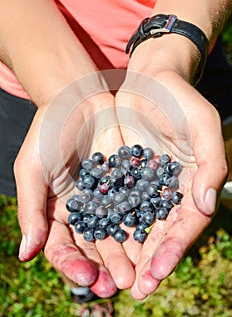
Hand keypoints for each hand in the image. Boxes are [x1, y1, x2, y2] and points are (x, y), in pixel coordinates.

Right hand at [15, 75, 134, 297]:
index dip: (72, 264)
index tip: (86, 278)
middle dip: (106, 266)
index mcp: (56, 212)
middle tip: (120, 283)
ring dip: (128, 254)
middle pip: (93, 246)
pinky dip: (143, 225)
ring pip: (117, 233)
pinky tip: (153, 238)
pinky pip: (136, 208)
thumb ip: (31, 210)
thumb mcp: (32, 169)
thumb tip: (26, 254)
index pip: (62, 246)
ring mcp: (107, 199)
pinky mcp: (127, 184)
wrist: (77, 100)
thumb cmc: (48, 132)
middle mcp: (83, 211)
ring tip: (140, 272)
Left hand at [116, 68, 227, 298]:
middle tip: (137, 289)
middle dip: (151, 260)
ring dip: (130, 251)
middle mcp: (169, 188)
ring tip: (118, 278)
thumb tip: (205, 205)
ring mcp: (145, 183)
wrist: (150, 80)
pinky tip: (99, 243)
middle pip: (162, 231)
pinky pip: (116, 203)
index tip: (158, 271)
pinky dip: (110, 224)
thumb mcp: (202, 125)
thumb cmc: (179, 99)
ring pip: (138, 223)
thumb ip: (210, 164)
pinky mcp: (123, 174)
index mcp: (192, 182)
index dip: (175, 248)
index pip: (187, 222)